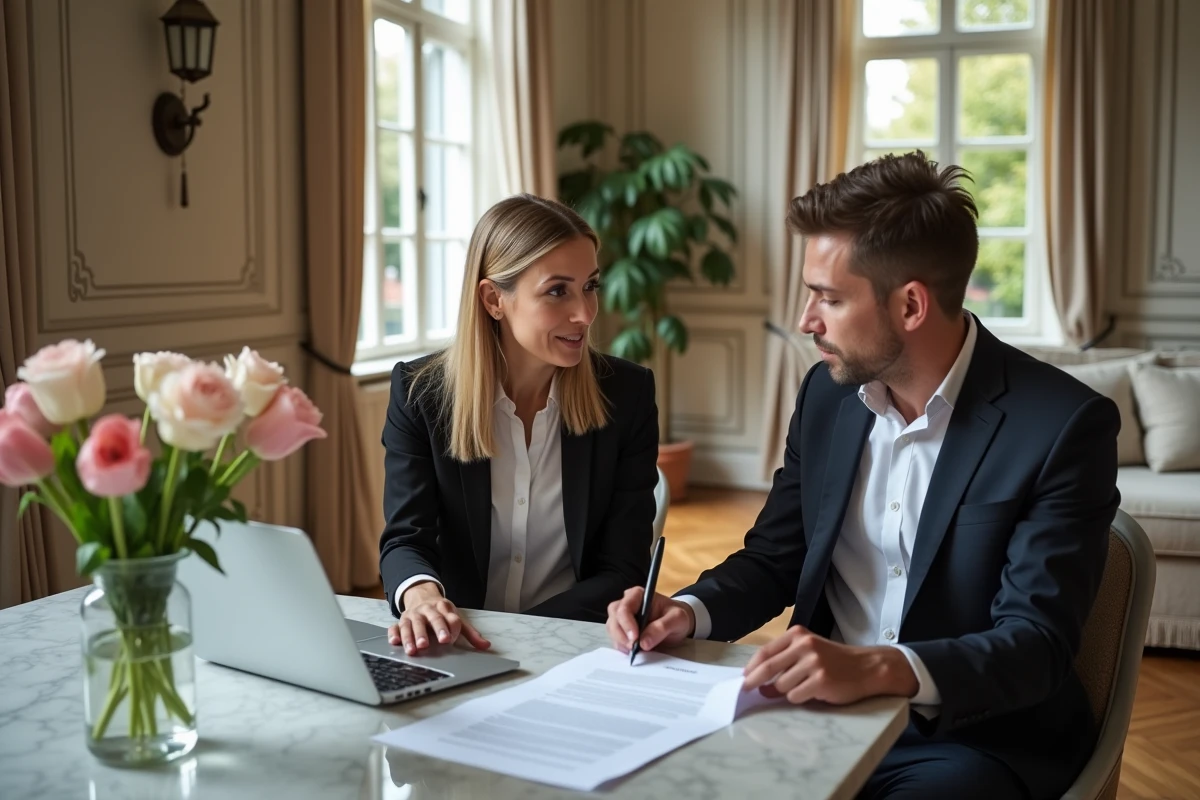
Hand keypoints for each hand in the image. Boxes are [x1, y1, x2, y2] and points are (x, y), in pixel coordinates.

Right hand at [387, 582, 490, 654]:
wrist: (421, 595)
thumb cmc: (441, 612)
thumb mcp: (456, 618)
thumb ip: (471, 634)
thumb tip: (486, 646)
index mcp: (444, 607)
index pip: (450, 617)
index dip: (450, 627)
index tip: (449, 639)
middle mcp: (428, 610)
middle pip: (431, 619)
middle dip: (431, 631)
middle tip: (429, 644)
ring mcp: (413, 615)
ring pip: (412, 624)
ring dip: (411, 636)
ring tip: (413, 650)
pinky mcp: (401, 621)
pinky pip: (395, 626)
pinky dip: (394, 633)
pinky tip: (395, 642)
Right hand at [605, 587, 695, 653]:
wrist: (677, 624)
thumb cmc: (676, 617)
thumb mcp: (677, 619)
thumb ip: (662, 628)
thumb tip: (644, 643)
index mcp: (638, 595)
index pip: (624, 607)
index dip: (627, 624)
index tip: (635, 639)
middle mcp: (626, 603)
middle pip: (614, 618)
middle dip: (621, 635)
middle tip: (634, 648)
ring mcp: (622, 617)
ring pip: (611, 629)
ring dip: (621, 642)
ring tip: (635, 651)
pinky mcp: (622, 630)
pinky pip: (615, 639)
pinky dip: (622, 647)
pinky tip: (633, 652)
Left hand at [741, 625, 917, 704]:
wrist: (866, 667)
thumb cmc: (835, 661)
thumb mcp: (809, 652)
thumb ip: (784, 663)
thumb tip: (760, 685)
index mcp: (798, 635)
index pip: (765, 652)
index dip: (751, 667)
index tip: (742, 678)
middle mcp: (804, 645)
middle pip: (767, 668)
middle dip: (753, 681)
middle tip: (745, 690)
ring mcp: (813, 662)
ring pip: (781, 685)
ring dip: (786, 691)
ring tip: (804, 686)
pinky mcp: (821, 680)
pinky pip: (795, 696)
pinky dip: (799, 698)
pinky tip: (813, 692)